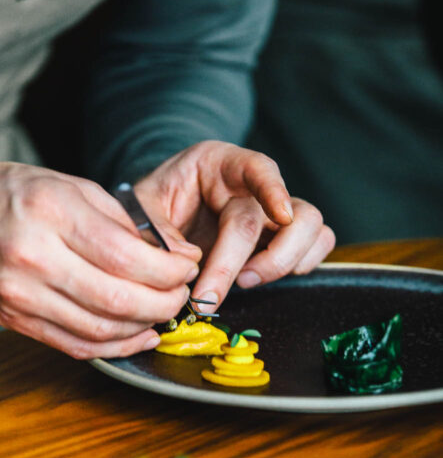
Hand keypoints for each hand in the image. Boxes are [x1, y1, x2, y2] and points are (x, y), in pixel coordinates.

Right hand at [0, 160, 201, 358]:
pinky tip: (137, 335)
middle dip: (166, 301)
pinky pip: (75, 345)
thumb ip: (116, 217)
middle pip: (120, 299)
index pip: (128, 256)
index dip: (171, 268)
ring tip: (164, 312)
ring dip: (145, 327)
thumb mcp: (61, 183)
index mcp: (51, 213)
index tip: (187, 263)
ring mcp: (20, 296)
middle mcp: (34, 258)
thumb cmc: (0, 194)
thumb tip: (169, 250)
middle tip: (182, 292)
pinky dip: (114, 346)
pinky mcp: (13, 321)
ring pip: (101, 330)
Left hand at [134, 141, 335, 309]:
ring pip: (310, 226)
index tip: (281, 214)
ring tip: (245, 282)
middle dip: (256, 260)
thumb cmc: (151, 208)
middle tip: (216, 293)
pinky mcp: (282, 235)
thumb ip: (156, 231)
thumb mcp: (140, 210)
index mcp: (218, 164)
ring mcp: (271, 210)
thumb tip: (188, 261)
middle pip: (278, 215)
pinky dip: (302, 263)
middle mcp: (251, 184)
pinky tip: (265, 277)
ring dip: (283, 262)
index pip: (257, 167)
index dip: (273, 189)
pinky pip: (318, 243)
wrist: (157, 220)